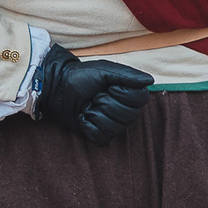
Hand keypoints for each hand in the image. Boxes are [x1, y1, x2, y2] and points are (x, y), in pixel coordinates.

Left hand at [34, 43, 155, 145]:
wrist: (57, 87)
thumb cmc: (81, 76)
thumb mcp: (104, 70)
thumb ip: (128, 75)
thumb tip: (150, 81)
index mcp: (128, 93)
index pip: (140, 100)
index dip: (123, 94)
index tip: (109, 87)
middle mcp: (123, 109)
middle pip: (129, 116)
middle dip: (107, 104)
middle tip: (95, 96)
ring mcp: (111, 123)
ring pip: (115, 128)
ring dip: (97, 115)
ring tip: (88, 106)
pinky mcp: (98, 134)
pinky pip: (101, 137)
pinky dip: (89, 127)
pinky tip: (83, 117)